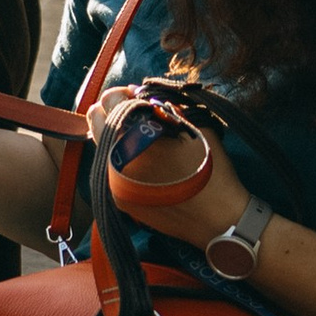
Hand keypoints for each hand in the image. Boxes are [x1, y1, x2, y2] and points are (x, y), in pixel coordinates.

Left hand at [85, 82, 250, 239]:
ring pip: (101, 145)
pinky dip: (122, 156)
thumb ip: (165, 107)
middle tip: (136, 112)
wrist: (219, 221)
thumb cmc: (211, 171)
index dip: (125, 93)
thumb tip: (144, 97)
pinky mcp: (120, 200)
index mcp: (134, 140)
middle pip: (96, 121)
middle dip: (112, 110)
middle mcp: (115, 162)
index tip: (140, 97)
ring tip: (142, 134)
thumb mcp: (194, 128)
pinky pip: (110, 167)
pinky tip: (144, 157)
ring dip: (116, 133)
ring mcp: (114, 184)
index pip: (110, 101)